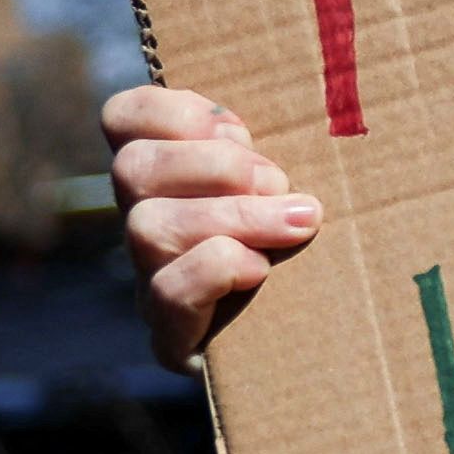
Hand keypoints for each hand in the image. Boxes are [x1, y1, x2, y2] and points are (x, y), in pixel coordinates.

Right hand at [105, 85, 320, 369]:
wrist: (318, 352)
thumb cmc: (318, 248)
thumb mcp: (301, 184)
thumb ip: (290, 144)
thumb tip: (330, 102)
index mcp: (168, 175)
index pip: (124, 118)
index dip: (171, 111)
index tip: (239, 128)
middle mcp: (146, 222)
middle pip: (133, 168)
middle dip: (215, 166)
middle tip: (278, 182)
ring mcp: (151, 280)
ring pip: (147, 227)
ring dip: (231, 216)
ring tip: (296, 223)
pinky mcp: (170, 336)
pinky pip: (166, 292)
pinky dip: (217, 270)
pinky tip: (260, 271)